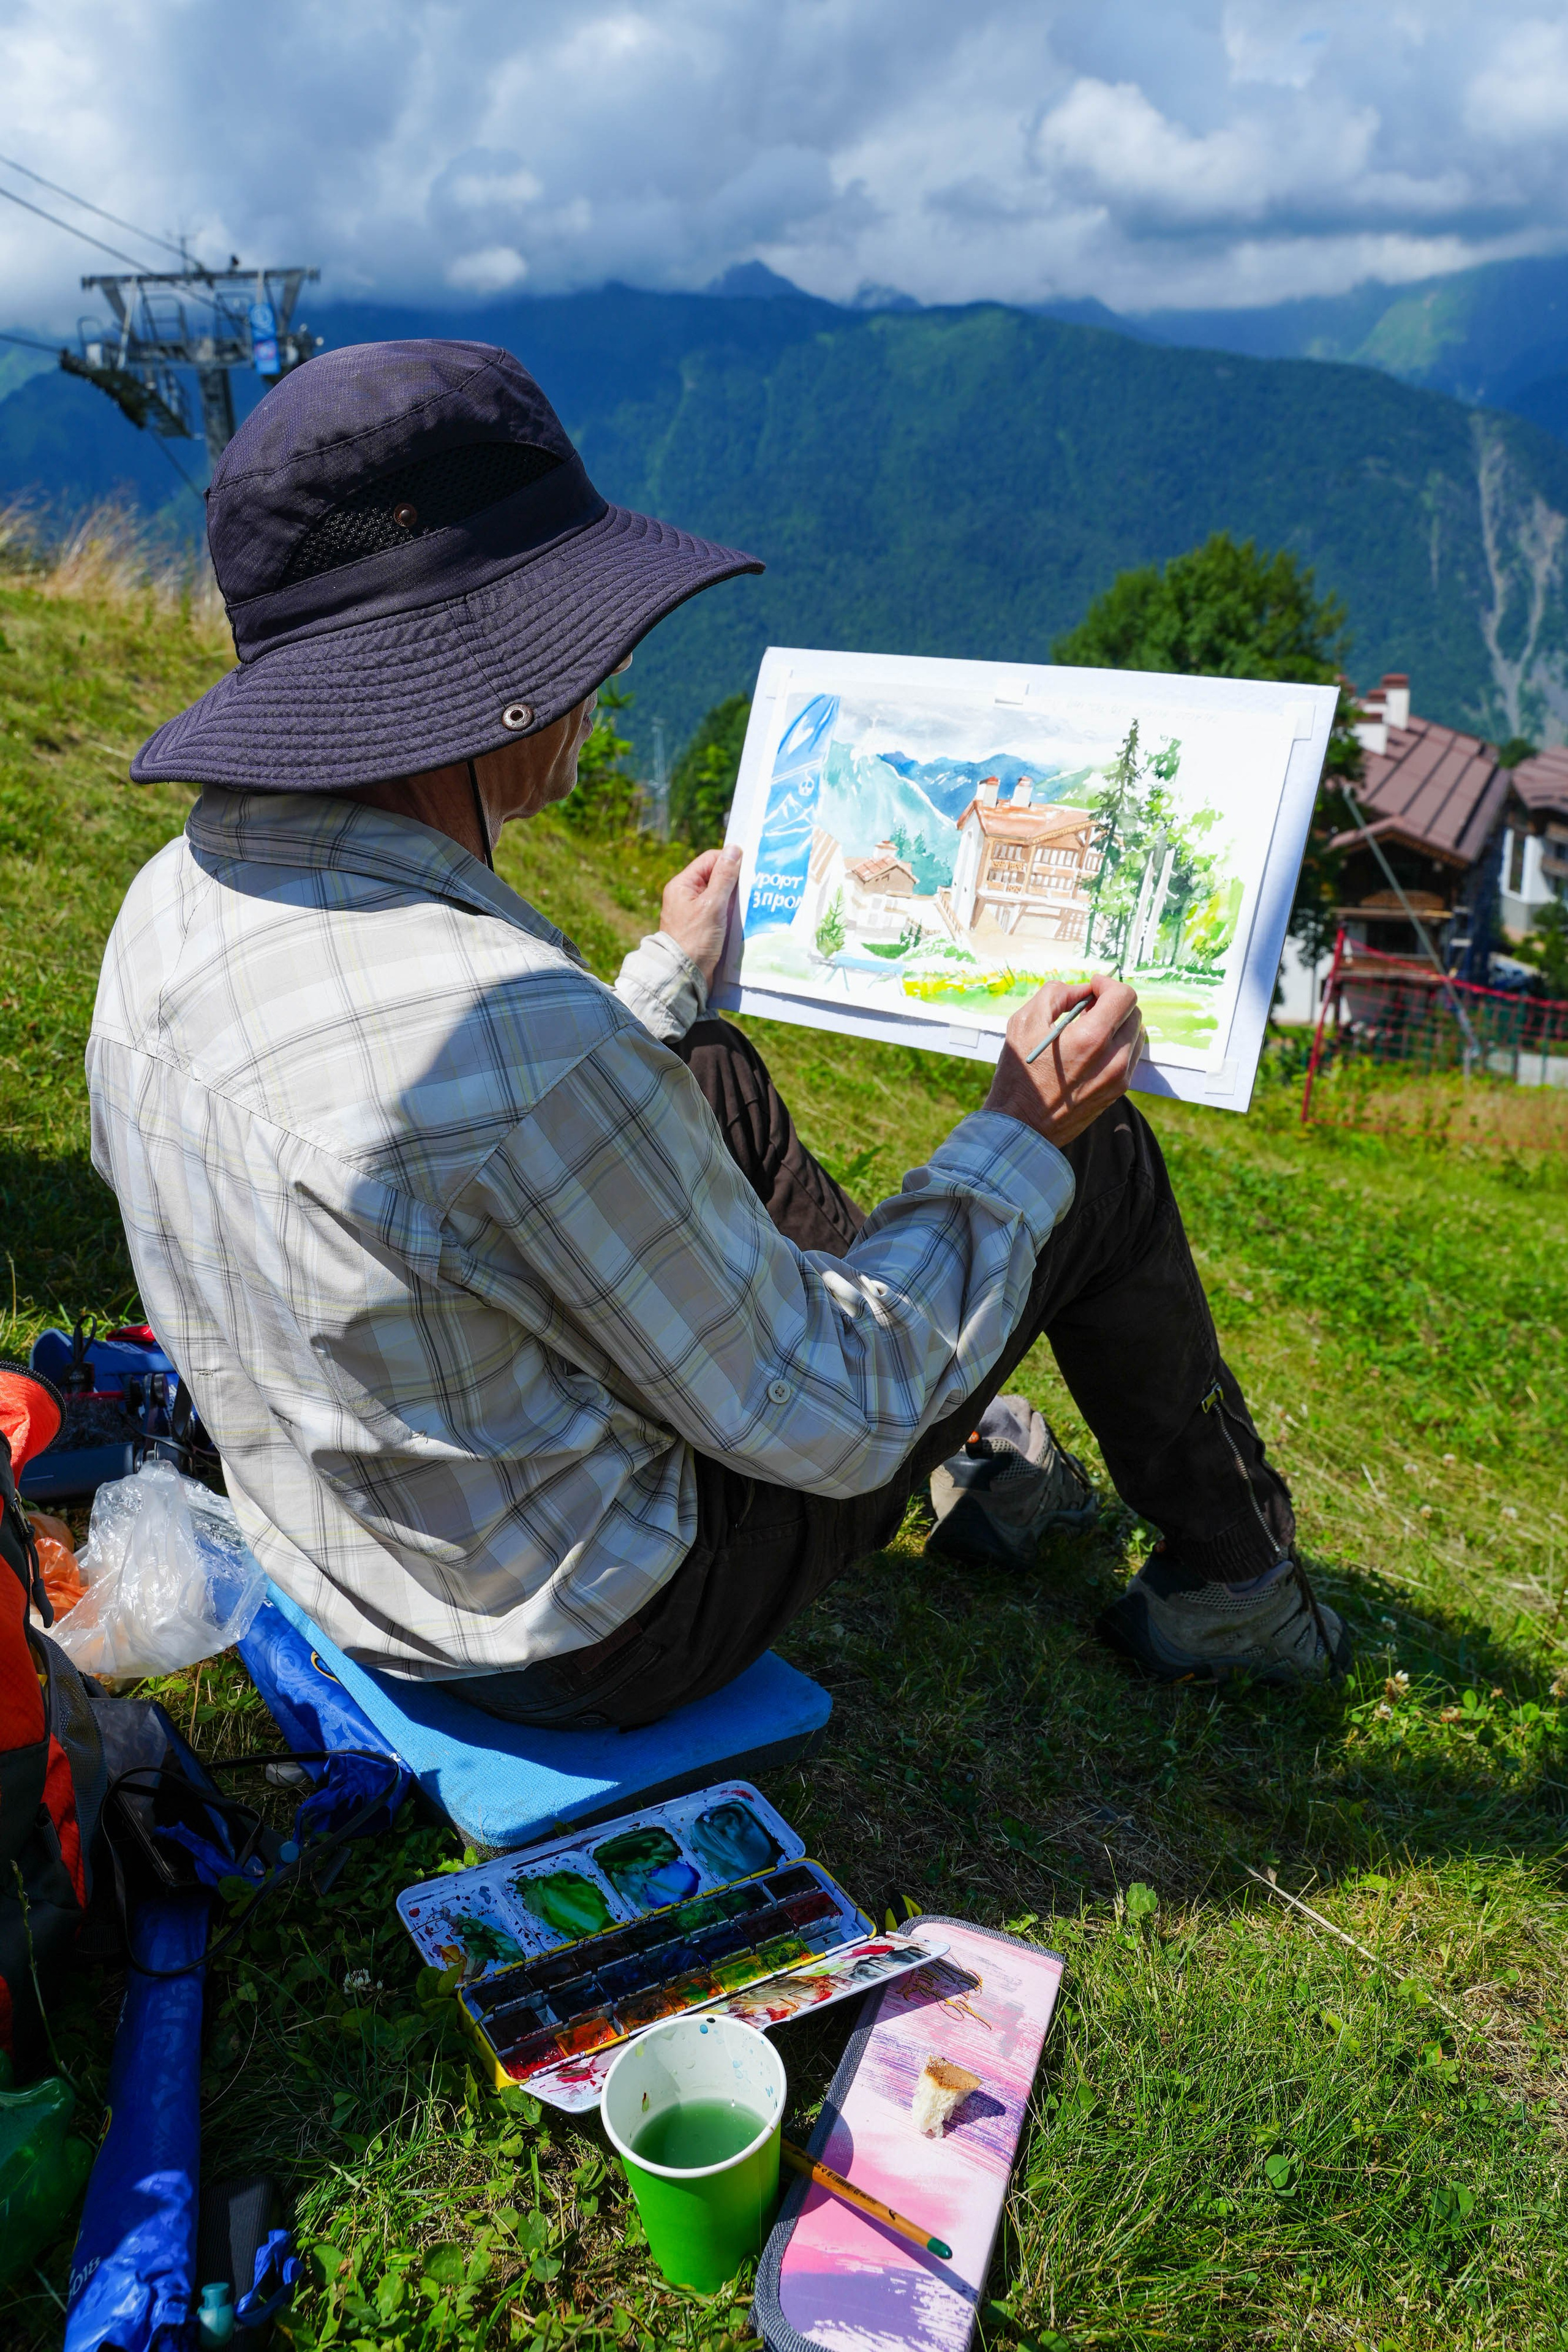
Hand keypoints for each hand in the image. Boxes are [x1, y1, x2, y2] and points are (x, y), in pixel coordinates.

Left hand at [660, 847, 742, 991]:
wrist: (684, 976)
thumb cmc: (696, 940)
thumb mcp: (713, 905)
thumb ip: (724, 877)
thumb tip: (734, 849)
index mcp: (683, 885)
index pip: (710, 860)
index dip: (730, 861)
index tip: (749, 869)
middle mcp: (686, 895)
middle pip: (716, 876)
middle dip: (735, 881)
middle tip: (754, 886)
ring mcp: (695, 911)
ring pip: (720, 895)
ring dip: (736, 898)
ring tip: (753, 901)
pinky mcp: (703, 926)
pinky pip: (721, 911)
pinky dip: (733, 912)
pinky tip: (746, 915)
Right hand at [983, 974, 1144, 1148]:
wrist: (1022, 1126)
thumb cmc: (1019, 1075)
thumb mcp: (1024, 1023)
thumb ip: (1056, 994)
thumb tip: (1082, 990)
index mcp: (1091, 1038)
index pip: (1124, 996)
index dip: (1107, 984)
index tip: (1091, 987)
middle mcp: (1113, 1058)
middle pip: (1134, 1013)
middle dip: (1112, 1003)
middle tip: (1087, 1008)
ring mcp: (1119, 1078)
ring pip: (1135, 1035)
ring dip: (1117, 1024)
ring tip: (1088, 1030)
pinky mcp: (1117, 1091)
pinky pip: (1130, 1057)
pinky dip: (1117, 1045)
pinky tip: (1091, 1051)